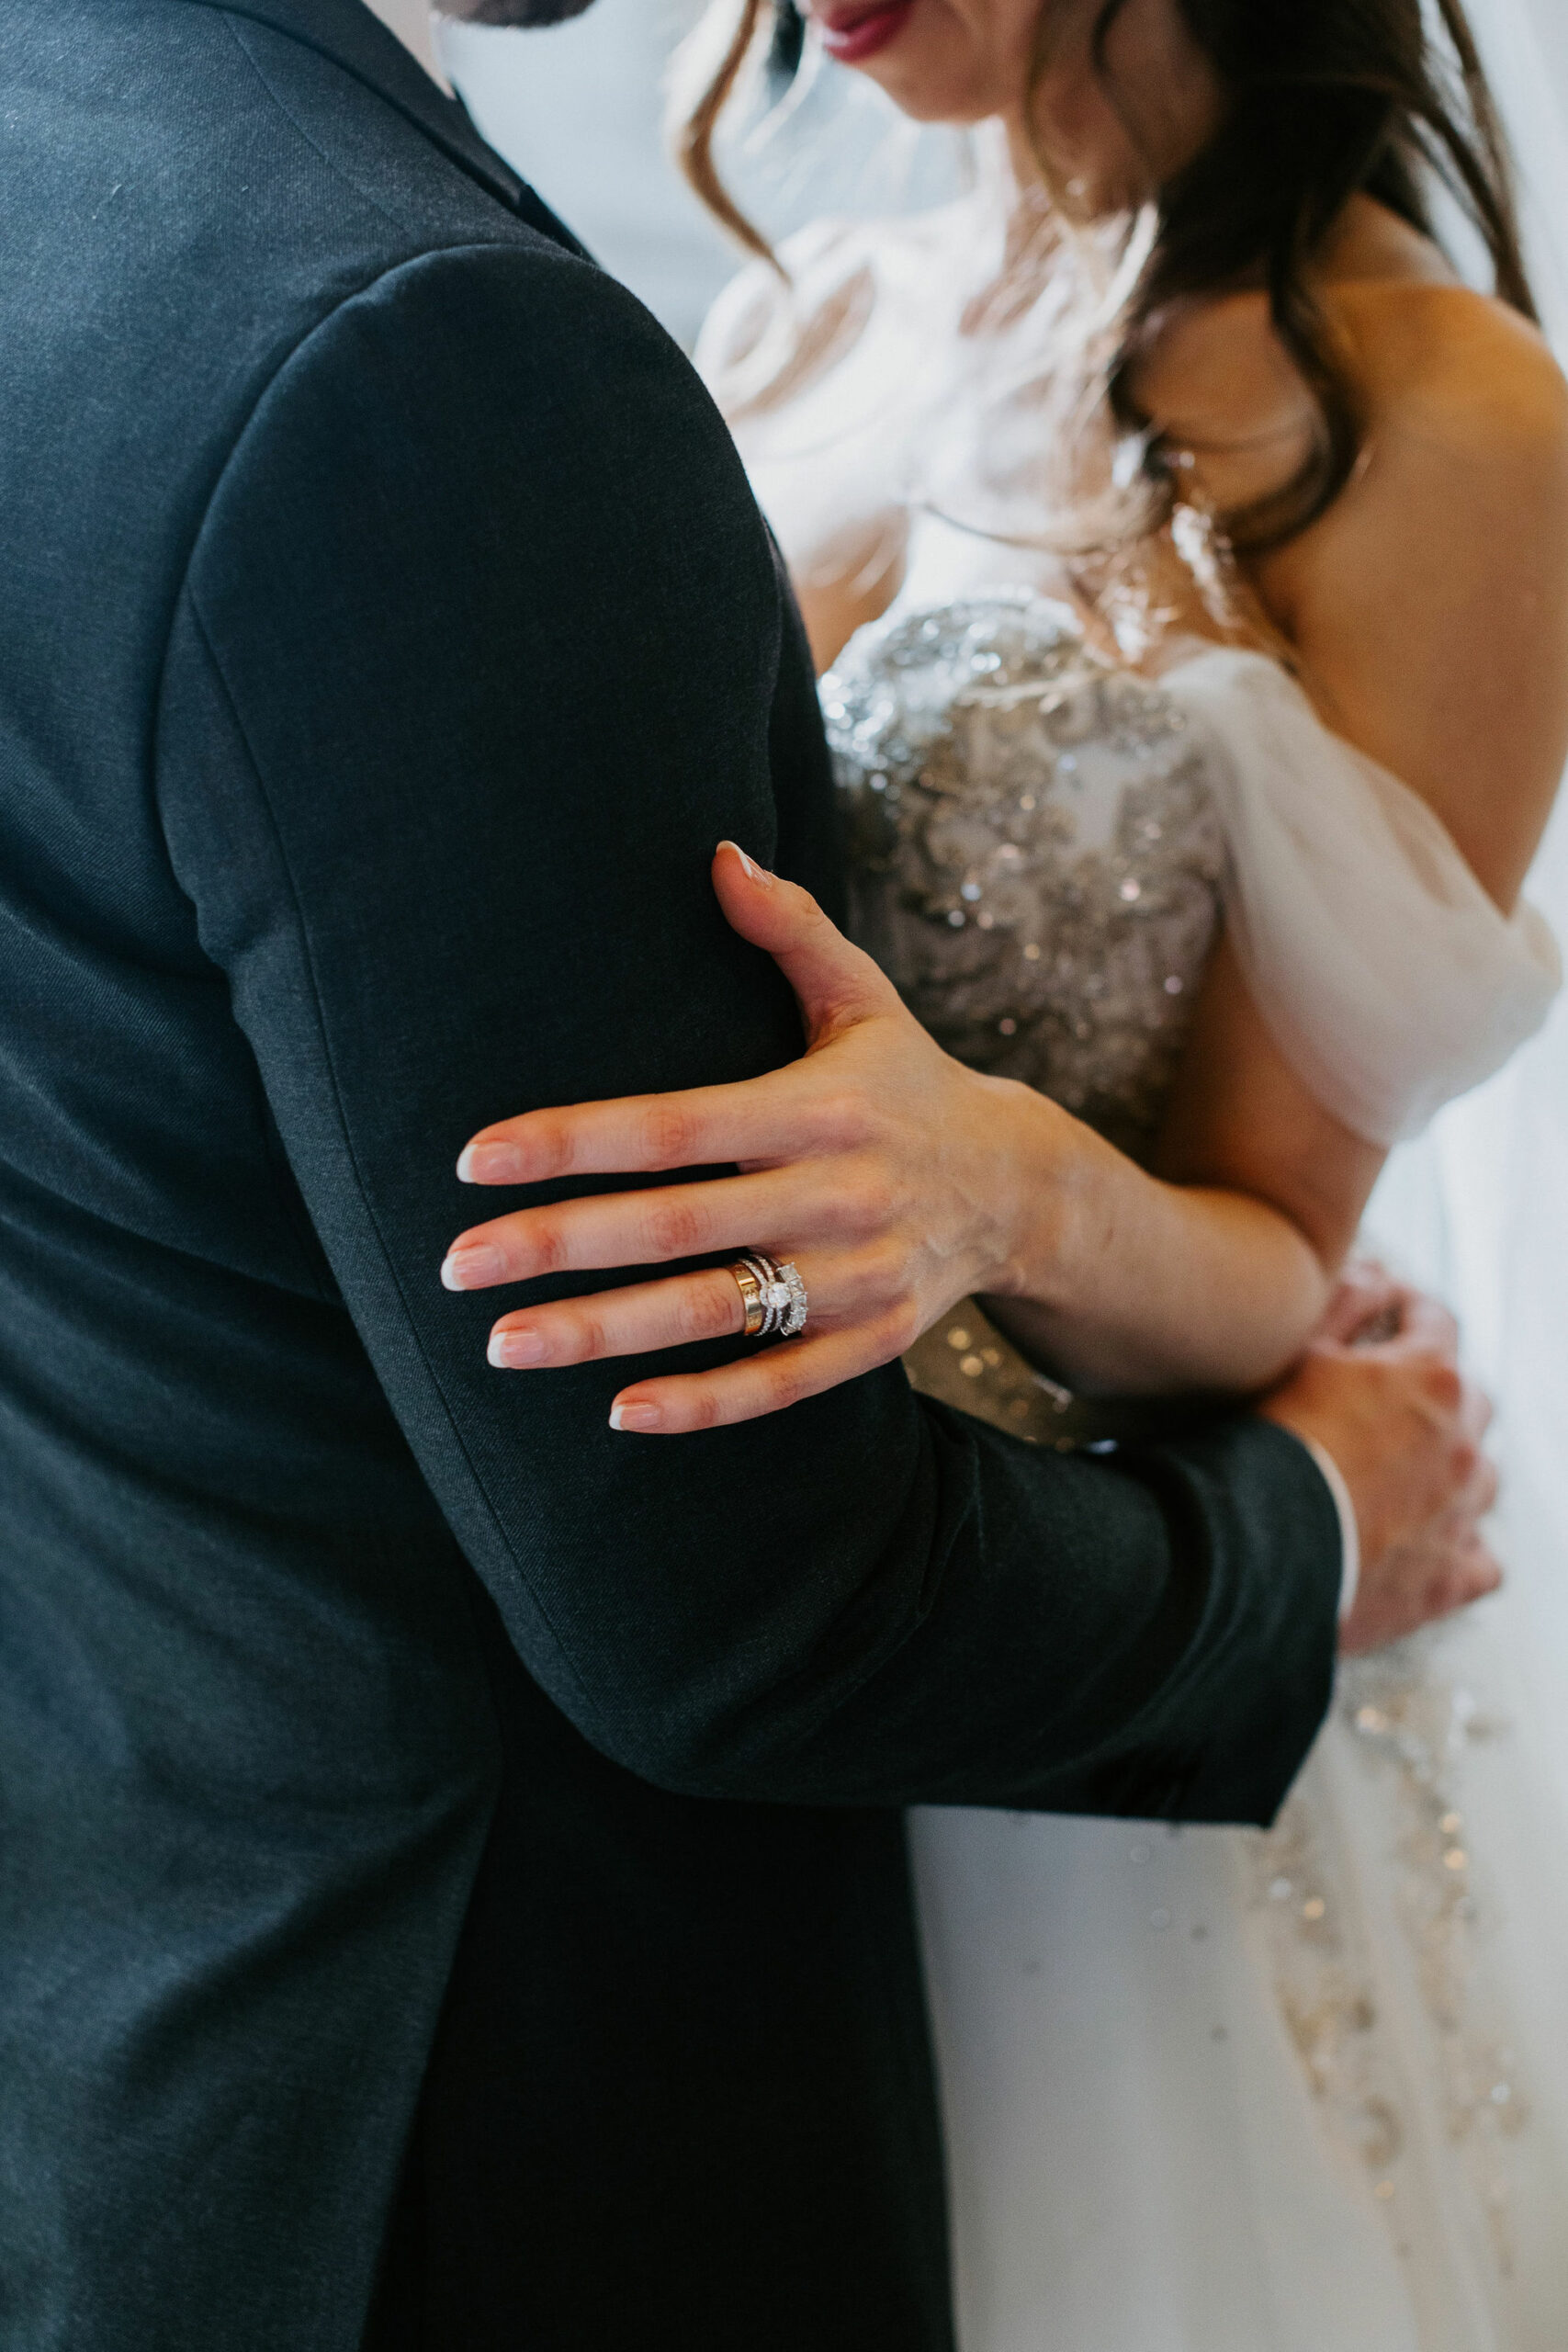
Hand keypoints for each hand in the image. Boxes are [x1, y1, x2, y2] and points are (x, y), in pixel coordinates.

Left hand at [441, 844, 1067, 1430]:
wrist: (1022, 1186)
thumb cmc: (909, 1083)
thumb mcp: (863, 999)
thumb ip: (790, 930)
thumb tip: (718, 851)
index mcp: (821, 1108)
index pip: (675, 1127)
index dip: (572, 1142)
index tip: (476, 1159)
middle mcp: (840, 1194)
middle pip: (676, 1227)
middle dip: (559, 1247)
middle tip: (457, 1264)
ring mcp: (860, 1277)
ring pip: (716, 1313)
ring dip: (604, 1334)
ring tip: (503, 1344)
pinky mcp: (874, 1341)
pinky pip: (781, 1382)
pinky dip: (706, 1403)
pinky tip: (621, 1411)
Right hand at [1260, 1268, 1500, 1655]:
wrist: (1257, 1547)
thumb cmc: (1270, 1440)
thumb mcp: (1298, 1353)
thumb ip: (1345, 1304)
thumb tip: (1379, 1274)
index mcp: (1431, 1377)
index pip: (1437, 1321)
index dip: (1409, 1312)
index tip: (1389, 1314)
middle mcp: (1464, 1442)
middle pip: (1471, 1400)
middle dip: (1437, 1393)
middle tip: (1388, 1400)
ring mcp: (1463, 1513)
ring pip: (1483, 1478)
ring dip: (1454, 1468)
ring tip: (1406, 1474)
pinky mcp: (1450, 1577)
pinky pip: (1482, 1559)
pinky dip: (1460, 1546)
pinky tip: (1428, 1543)